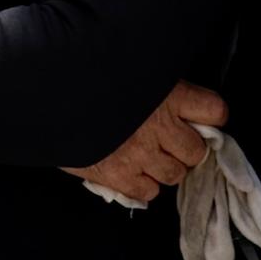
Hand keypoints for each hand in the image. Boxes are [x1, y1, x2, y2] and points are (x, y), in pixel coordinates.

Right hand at [67, 80, 225, 206]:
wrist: (46, 94)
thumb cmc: (86, 76)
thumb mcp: (129, 67)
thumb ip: (152, 84)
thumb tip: (172, 99)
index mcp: (167, 94)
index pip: (215, 110)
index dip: (210, 116)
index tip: (202, 118)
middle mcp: (159, 126)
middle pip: (197, 150)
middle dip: (185, 147)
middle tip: (170, 140)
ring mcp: (141, 154)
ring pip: (175, 174)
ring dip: (165, 167)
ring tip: (148, 155)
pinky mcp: (120, 176)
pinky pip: (149, 191)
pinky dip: (142, 184)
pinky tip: (130, 169)